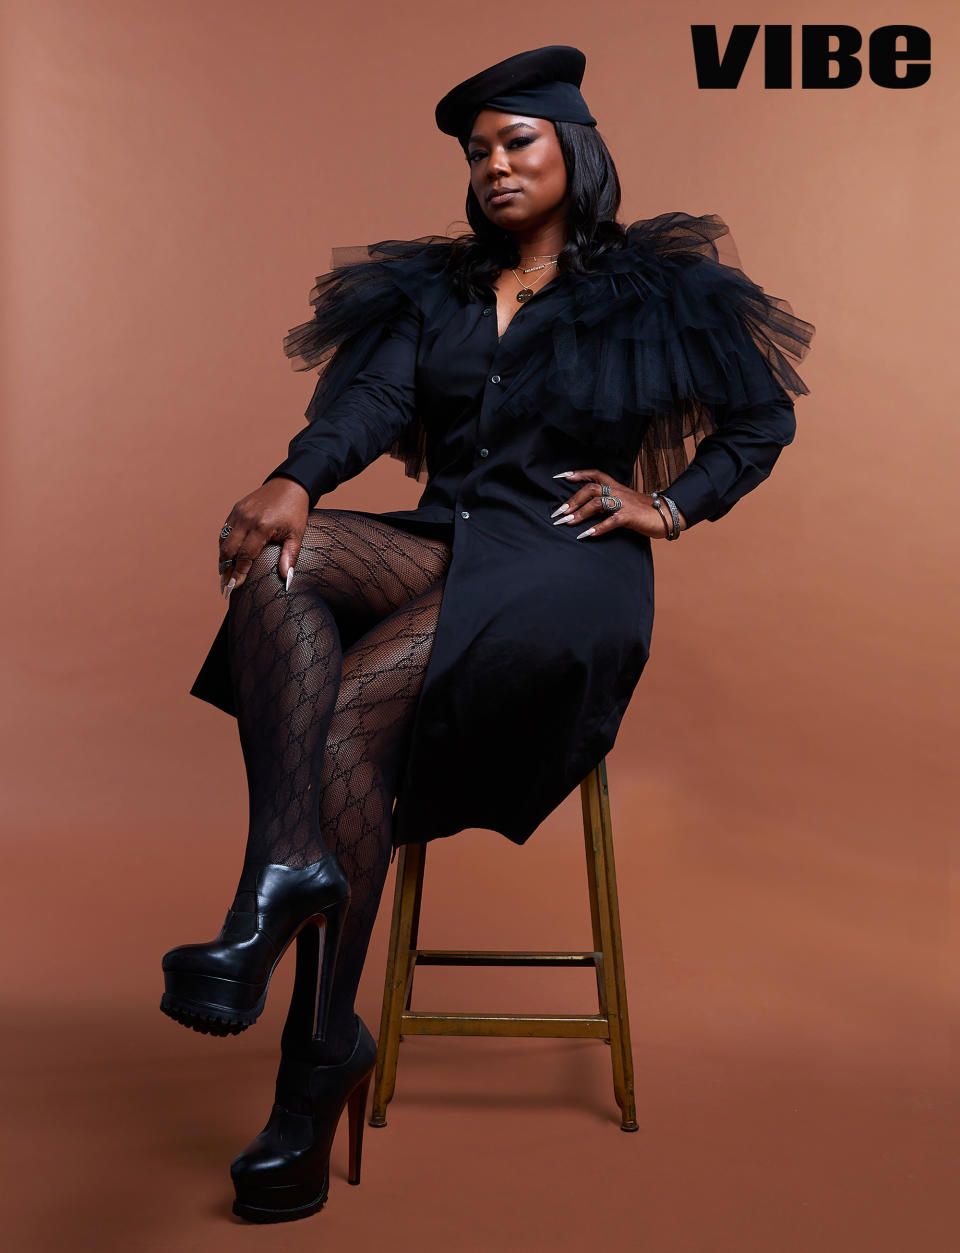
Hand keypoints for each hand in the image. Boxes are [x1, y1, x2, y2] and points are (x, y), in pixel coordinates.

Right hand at [218, 477, 309, 596]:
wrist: (290, 485)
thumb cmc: (295, 512)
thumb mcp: (297, 535)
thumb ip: (290, 557)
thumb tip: (287, 579)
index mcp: (262, 526)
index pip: (245, 555)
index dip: (238, 573)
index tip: (234, 587)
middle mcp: (247, 519)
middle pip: (229, 549)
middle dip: (225, 569)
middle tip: (224, 586)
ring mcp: (239, 512)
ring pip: (223, 540)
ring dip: (222, 558)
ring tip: (224, 574)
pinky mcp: (236, 509)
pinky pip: (225, 530)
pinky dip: (224, 544)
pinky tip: (227, 556)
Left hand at [550, 469, 686, 538]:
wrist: (667, 515)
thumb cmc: (643, 511)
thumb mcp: (624, 501)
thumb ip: (609, 501)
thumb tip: (588, 508)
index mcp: (616, 486)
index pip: (595, 474)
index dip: (578, 473)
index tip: (561, 476)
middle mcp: (618, 492)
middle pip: (590, 489)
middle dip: (573, 500)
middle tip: (559, 513)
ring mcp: (624, 503)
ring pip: (597, 503)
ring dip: (580, 513)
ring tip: (568, 523)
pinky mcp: (630, 517)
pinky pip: (611, 521)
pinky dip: (598, 528)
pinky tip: (587, 535)